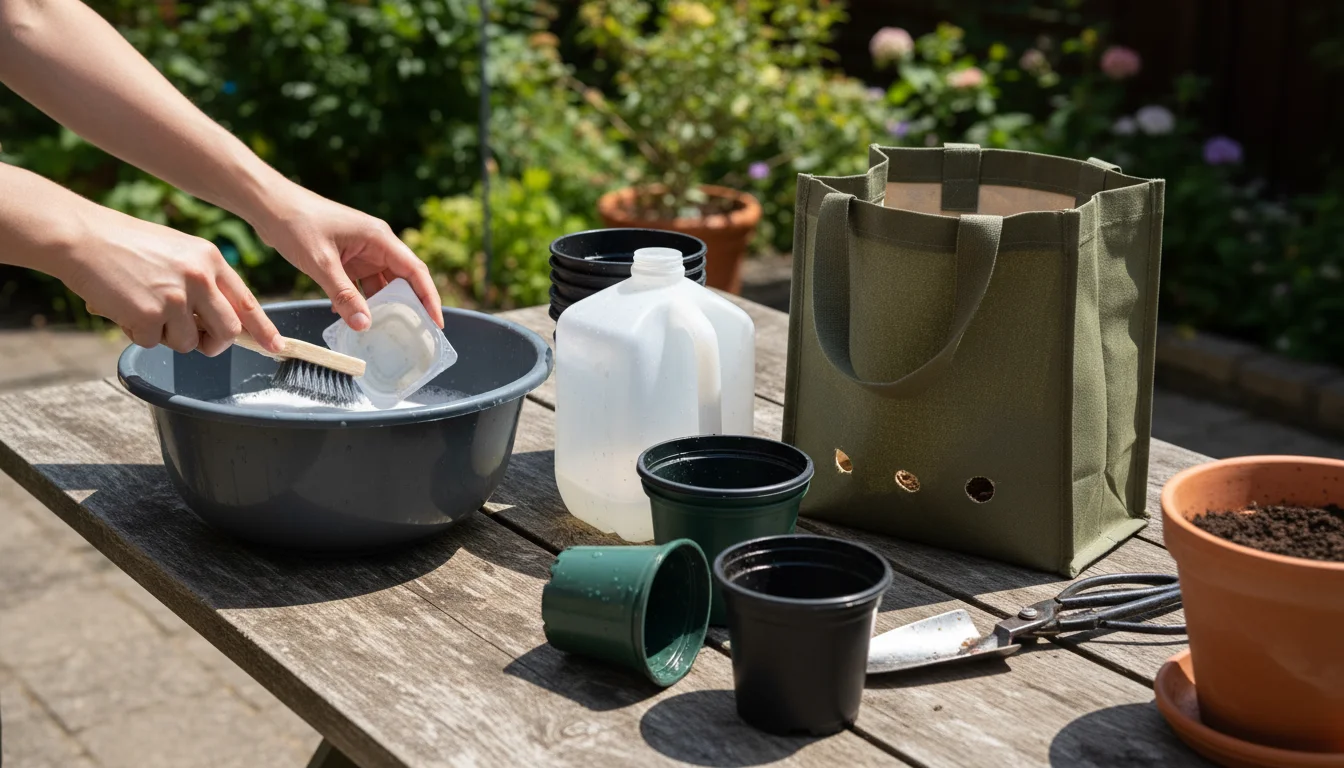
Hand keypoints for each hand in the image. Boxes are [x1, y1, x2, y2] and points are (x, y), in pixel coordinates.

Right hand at [60, 207, 281, 355]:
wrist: (81, 237)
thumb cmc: (125, 245)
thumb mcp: (177, 252)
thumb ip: (202, 281)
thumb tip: (220, 320)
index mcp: (210, 259)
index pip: (246, 300)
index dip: (262, 328)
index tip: (275, 346)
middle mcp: (200, 277)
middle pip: (228, 331)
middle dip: (214, 344)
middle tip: (199, 341)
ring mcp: (177, 297)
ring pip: (189, 342)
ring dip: (168, 336)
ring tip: (145, 307)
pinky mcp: (151, 315)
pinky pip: (155, 342)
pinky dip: (140, 334)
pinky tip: (125, 308)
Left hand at [254, 184, 442, 330]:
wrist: (269, 205)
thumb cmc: (296, 223)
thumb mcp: (321, 263)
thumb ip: (344, 295)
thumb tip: (366, 326)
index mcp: (379, 239)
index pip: (415, 271)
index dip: (429, 298)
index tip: (436, 324)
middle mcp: (376, 245)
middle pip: (403, 280)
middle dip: (409, 307)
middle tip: (415, 336)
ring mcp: (361, 252)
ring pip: (381, 285)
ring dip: (382, 308)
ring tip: (386, 334)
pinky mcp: (347, 259)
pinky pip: (361, 285)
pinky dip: (359, 302)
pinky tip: (349, 319)